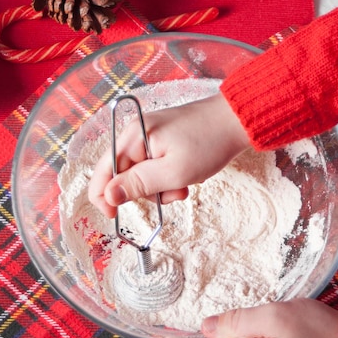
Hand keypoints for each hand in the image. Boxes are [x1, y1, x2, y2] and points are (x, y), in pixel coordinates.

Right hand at [88, 92, 249, 217]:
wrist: (236, 121)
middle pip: (122, 177)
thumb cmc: (209, 142)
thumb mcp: (173, 171)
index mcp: (132, 137)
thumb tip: (108, 196)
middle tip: (171, 192)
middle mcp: (135, 135)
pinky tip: (186, 176)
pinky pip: (155, 169)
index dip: (105, 198)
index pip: (101, 172)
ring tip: (184, 183)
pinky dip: (169, 179)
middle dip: (145, 192)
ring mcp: (148, 138)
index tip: (116, 216)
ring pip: (141, 177)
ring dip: (161, 188)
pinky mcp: (161, 142)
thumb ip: (139, 185)